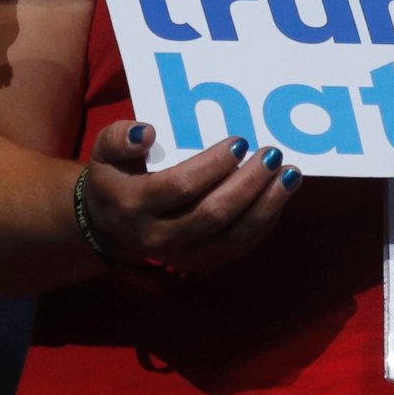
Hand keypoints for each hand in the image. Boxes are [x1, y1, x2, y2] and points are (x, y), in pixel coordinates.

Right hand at [78, 119, 298, 274]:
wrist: (111, 226)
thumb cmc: (116, 178)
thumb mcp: (104, 152)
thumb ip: (118, 137)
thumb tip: (147, 132)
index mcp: (133, 206)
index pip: (180, 187)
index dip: (213, 165)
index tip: (239, 142)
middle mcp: (158, 237)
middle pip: (213, 213)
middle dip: (248, 183)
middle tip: (272, 154)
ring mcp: (183, 255)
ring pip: (233, 235)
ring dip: (266, 204)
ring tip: (289, 174)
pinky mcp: (203, 262)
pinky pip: (240, 245)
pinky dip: (265, 220)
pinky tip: (280, 194)